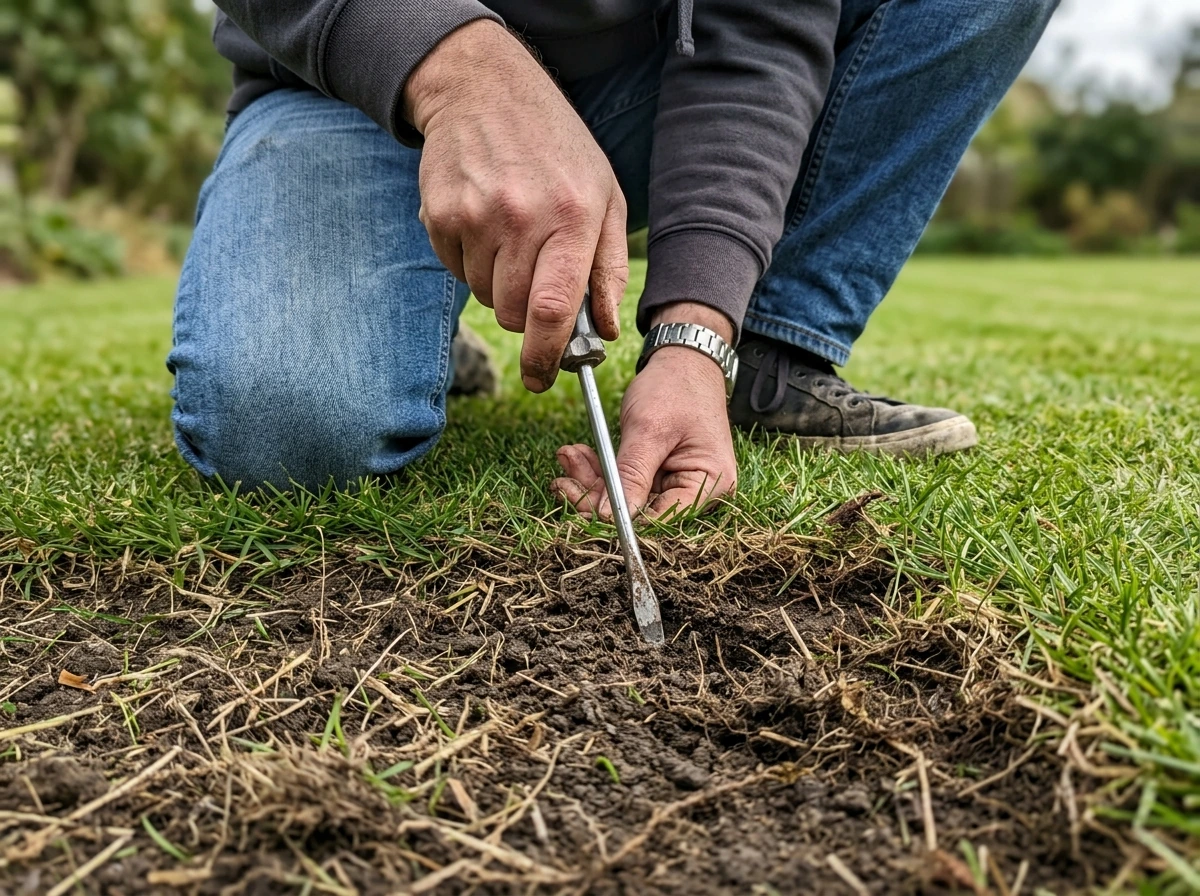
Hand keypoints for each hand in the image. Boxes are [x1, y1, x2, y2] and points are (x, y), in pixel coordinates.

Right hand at [405, 20, 627, 391]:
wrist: (484, 89)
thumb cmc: (556, 147)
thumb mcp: (604, 196)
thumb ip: (608, 267)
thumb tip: (604, 329)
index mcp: (571, 216)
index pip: (553, 309)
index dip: (546, 355)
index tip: (542, 377)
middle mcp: (521, 218)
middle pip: (515, 313)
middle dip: (527, 316)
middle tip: (534, 279)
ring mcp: (474, 217)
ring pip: (487, 297)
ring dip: (501, 285)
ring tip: (512, 236)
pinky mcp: (440, 216)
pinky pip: (458, 272)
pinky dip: (473, 262)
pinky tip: (486, 222)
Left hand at [553, 303, 737, 519]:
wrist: (681, 359)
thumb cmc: (675, 387)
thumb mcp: (649, 429)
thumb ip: (631, 475)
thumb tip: (609, 517)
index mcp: (712, 484)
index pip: (664, 520)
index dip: (623, 521)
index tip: (584, 507)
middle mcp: (699, 490)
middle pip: (643, 513)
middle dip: (599, 497)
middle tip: (564, 481)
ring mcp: (677, 483)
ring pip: (628, 499)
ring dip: (593, 481)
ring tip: (569, 457)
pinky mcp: (658, 474)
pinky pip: (626, 483)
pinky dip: (601, 471)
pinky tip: (579, 456)